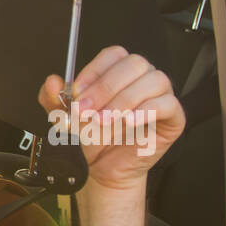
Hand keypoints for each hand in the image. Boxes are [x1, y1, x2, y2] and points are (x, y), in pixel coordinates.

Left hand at [37, 46, 184, 193]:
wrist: (102, 170)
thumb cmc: (91, 140)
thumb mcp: (65, 118)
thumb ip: (54, 99)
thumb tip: (52, 82)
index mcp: (119, 72)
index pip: (113, 55)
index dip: (94, 72)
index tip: (76, 94)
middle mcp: (142, 79)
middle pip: (134, 64)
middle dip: (106, 87)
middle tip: (87, 111)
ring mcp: (160, 96)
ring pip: (154, 80)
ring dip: (125, 100)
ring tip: (105, 121)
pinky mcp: (173, 118)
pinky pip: (168, 104)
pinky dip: (147, 110)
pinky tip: (129, 122)